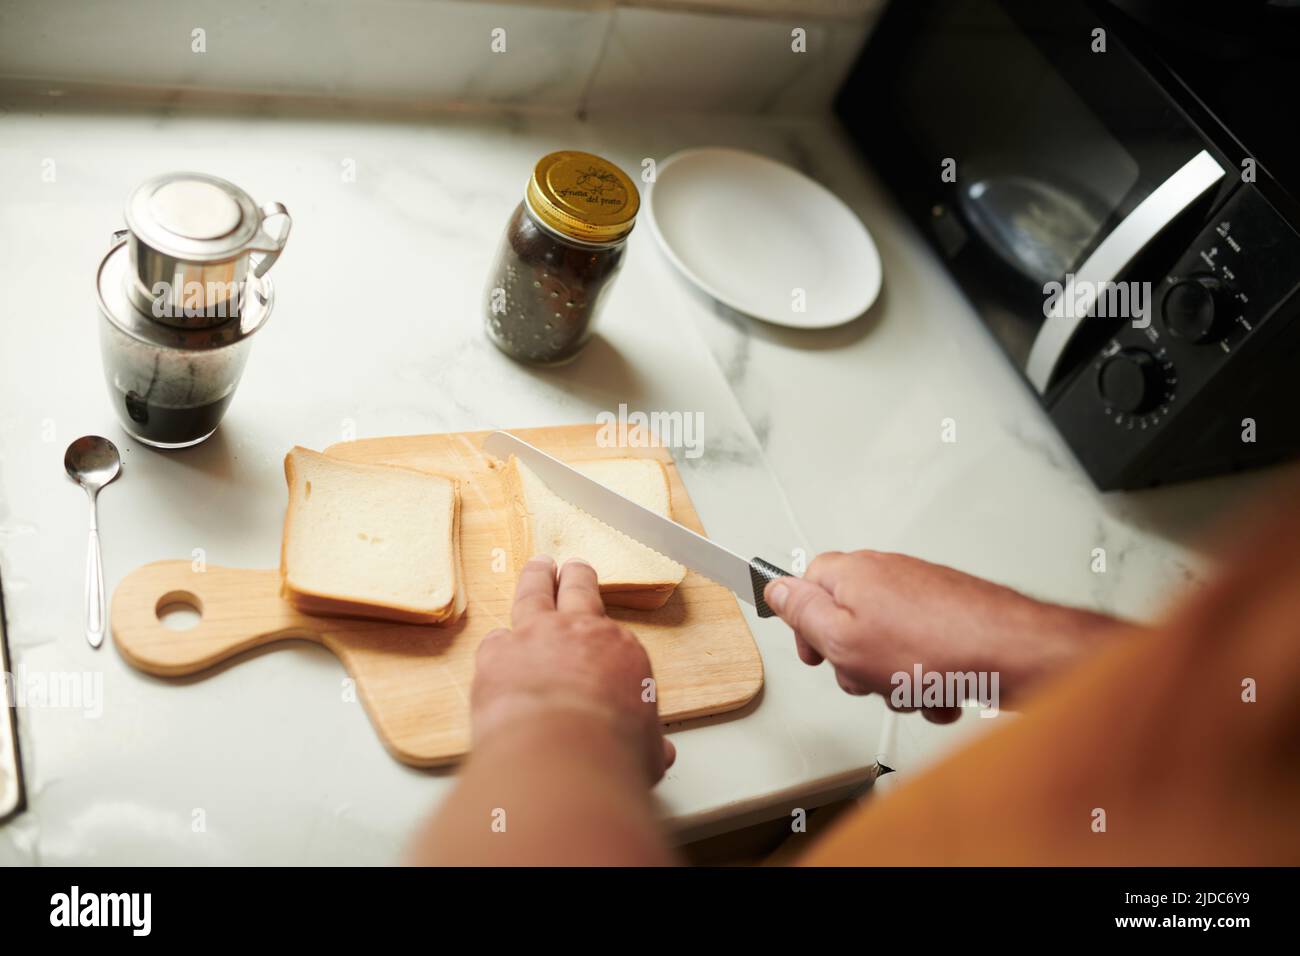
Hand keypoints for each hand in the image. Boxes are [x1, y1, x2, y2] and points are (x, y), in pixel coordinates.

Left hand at [472, 556, 674, 783]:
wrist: (560, 756)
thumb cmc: (608, 751)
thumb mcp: (645, 749)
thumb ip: (647, 742)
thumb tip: (659, 753)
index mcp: (619, 649)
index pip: (612, 634)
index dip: (606, 635)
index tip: (602, 636)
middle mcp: (578, 632)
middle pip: (577, 590)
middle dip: (577, 576)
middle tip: (575, 567)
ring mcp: (533, 637)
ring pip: (534, 593)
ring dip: (536, 578)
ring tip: (538, 568)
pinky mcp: (496, 655)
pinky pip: (495, 639)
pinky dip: (498, 643)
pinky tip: (497, 646)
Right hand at [764, 550, 1119, 719]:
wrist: (1011, 652)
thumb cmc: (935, 645)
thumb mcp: (843, 639)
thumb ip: (801, 613)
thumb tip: (775, 590)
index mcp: (852, 572)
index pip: (805, 585)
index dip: (805, 626)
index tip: (817, 654)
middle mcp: (886, 573)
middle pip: (846, 621)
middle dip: (855, 661)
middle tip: (868, 677)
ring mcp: (920, 593)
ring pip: (886, 643)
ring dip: (894, 678)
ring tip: (913, 689)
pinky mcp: (950, 613)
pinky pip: (922, 653)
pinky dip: (927, 678)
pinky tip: (940, 692)